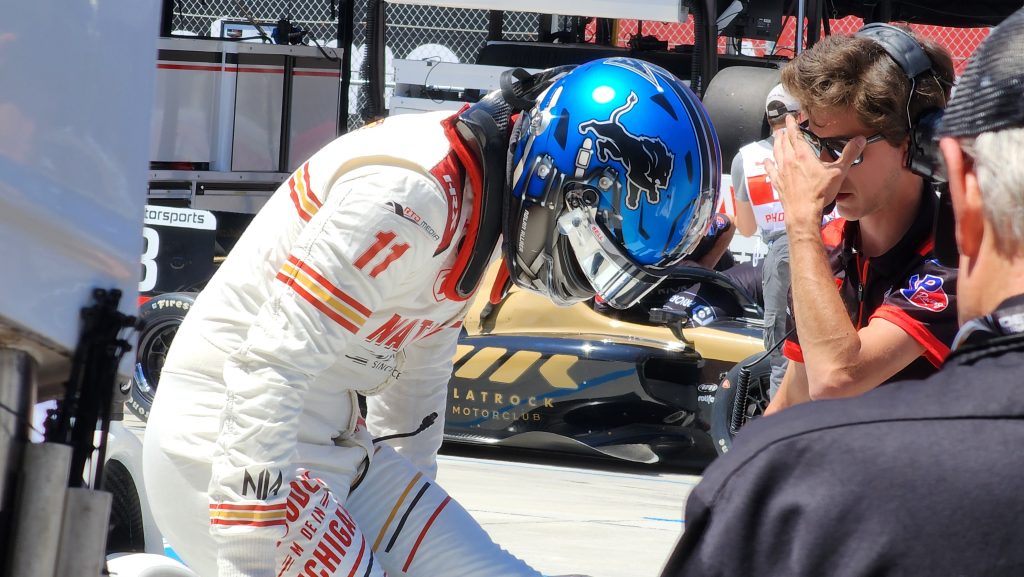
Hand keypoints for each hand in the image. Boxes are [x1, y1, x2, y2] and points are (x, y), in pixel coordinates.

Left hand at [763, 115, 865, 229]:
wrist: (803, 212)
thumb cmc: (820, 192)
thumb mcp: (838, 172)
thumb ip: (849, 154)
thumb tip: (860, 139)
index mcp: (803, 155)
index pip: (795, 135)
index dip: (792, 125)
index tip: (789, 117)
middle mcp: (789, 161)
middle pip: (783, 143)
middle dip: (782, 133)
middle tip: (782, 127)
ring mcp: (781, 172)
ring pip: (776, 153)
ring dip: (776, 144)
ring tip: (775, 138)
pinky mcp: (778, 183)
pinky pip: (771, 170)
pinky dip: (769, 164)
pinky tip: (767, 160)